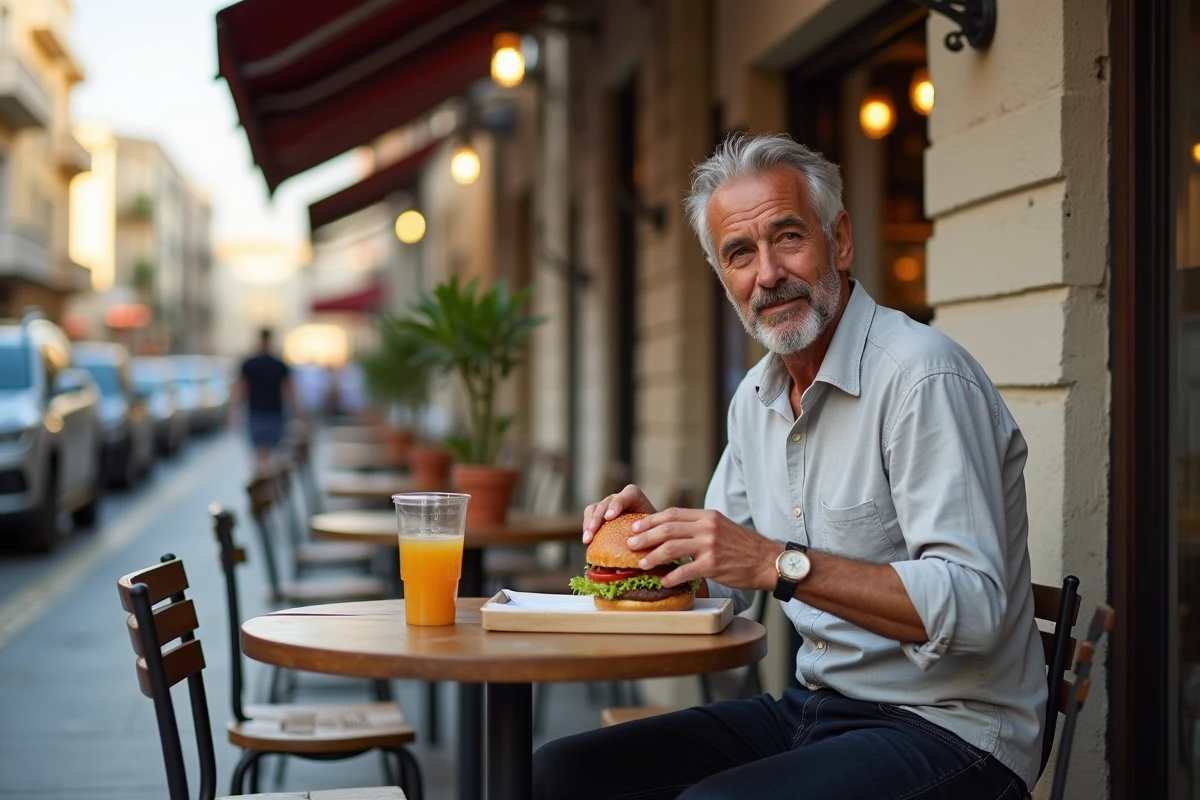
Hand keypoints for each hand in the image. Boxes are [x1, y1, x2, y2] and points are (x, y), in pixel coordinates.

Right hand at [582, 484, 656, 543]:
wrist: (647, 533)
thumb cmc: (653, 531)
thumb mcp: (655, 530)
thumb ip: (651, 535)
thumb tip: (645, 552)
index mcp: (636, 497)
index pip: (627, 494)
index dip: (617, 504)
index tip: (609, 518)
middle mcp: (620, 498)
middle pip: (606, 503)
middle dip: (598, 518)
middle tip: (593, 532)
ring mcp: (607, 506)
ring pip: (594, 508)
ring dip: (589, 524)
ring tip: (587, 540)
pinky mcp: (599, 515)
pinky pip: (589, 517)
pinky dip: (586, 529)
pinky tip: (587, 543)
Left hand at [626, 508, 782, 590]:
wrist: (768, 560)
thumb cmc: (744, 546)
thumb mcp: (721, 526)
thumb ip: (699, 526)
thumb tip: (674, 530)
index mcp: (707, 516)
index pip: (672, 514)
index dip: (651, 521)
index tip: (636, 527)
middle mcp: (707, 527)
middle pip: (667, 529)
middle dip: (645, 537)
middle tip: (630, 545)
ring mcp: (710, 546)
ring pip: (671, 549)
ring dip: (652, 557)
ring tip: (641, 564)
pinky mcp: (713, 565)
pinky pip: (685, 571)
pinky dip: (671, 577)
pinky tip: (663, 582)